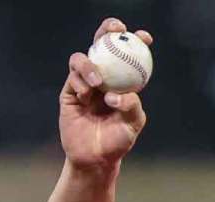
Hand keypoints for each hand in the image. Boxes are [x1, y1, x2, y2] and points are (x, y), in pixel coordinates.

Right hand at [59, 18, 153, 168]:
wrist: (95, 157)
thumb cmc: (118, 141)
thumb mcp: (133, 124)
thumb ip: (131, 106)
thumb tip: (116, 94)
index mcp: (123, 82)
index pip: (128, 55)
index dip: (136, 41)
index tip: (145, 37)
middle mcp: (104, 78)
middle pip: (102, 45)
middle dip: (107, 32)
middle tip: (115, 30)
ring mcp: (85, 83)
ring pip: (83, 59)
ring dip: (90, 65)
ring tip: (97, 82)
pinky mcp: (69, 92)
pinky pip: (72, 77)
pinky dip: (80, 82)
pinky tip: (86, 96)